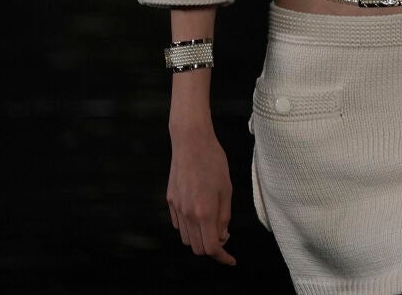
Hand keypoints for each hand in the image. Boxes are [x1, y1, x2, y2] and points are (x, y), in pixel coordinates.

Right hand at [166, 130, 235, 264]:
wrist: (191, 142)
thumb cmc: (213, 162)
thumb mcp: (227, 189)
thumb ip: (224, 216)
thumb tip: (222, 236)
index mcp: (205, 212)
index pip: (211, 248)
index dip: (222, 257)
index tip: (231, 259)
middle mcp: (188, 213)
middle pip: (197, 248)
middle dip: (212, 248)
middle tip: (224, 235)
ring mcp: (176, 207)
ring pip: (186, 238)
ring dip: (199, 238)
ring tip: (212, 222)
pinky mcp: (170, 200)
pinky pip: (178, 224)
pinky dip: (189, 227)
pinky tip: (199, 214)